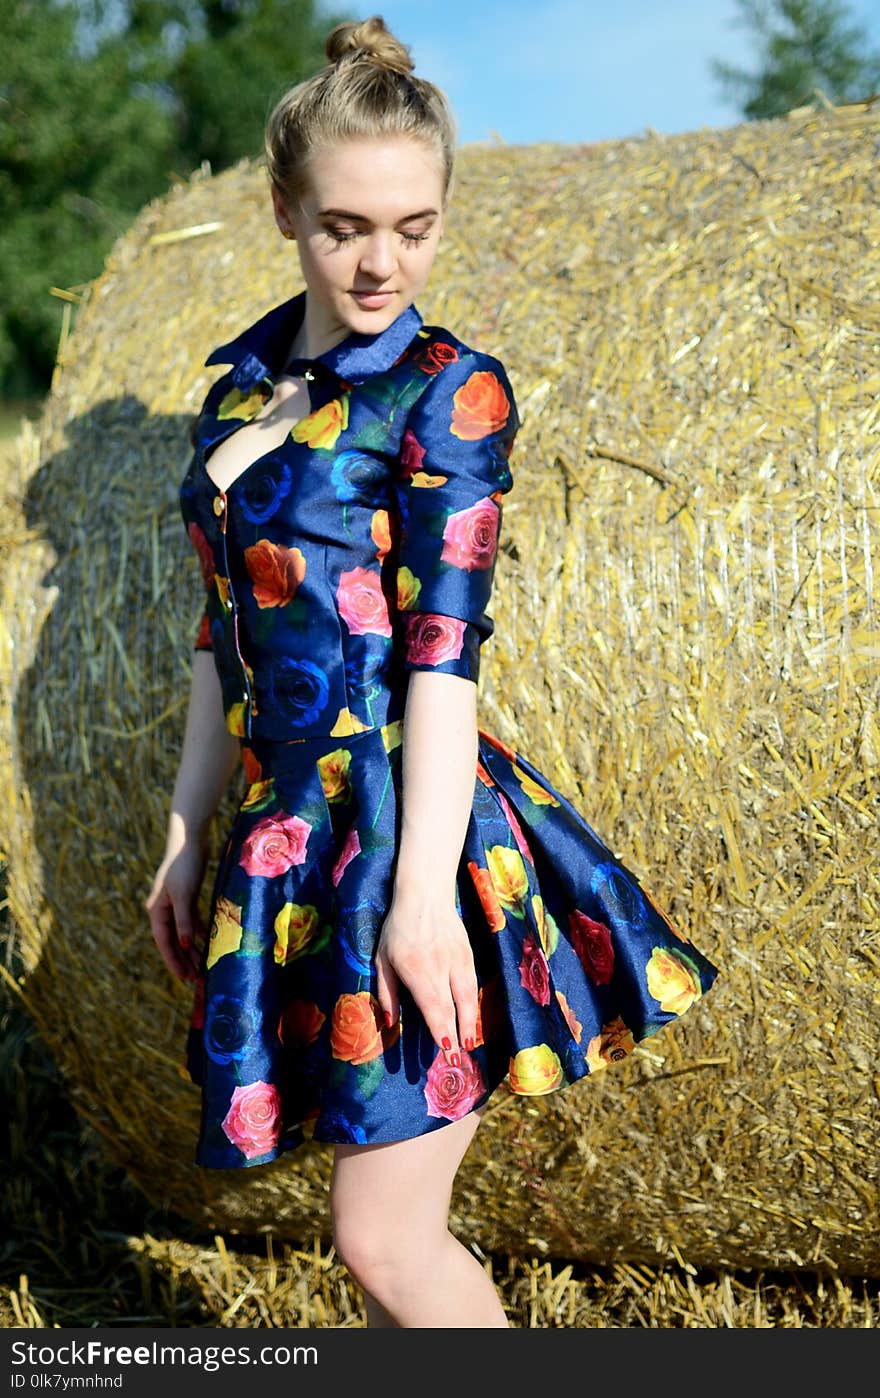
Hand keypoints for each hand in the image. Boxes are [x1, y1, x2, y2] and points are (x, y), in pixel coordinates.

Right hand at [145, 833, 208, 983]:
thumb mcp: (184, 894)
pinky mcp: (186, 896)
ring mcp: (175, 903)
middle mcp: (163, 909)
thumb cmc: (184, 865)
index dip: (174, 961)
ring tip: (201, 966)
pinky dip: (198, 932)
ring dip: (191, 948)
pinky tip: (206, 942)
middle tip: (196, 979)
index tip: (184, 978)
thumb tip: (186, 945)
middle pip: (173, 940)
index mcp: (157, 910)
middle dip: (183, 959)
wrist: (189, 839)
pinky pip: (191, 921)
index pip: (164, 942)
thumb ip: (184, 920)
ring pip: (183, 932)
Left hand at [374, 888, 478, 1065]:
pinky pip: (472, 985)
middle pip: (453, 1006)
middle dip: (457, 1034)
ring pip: (467, 997)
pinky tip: (472, 1018)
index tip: (445, 1049)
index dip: (440, 1029)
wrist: (426, 895)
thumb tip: (391, 1023)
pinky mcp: (468, 955)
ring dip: (470, 1023)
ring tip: (471, 1044)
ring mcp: (458, 960)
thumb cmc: (399, 928)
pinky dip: (474, 1004)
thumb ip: (387, 992)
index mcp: (417, 970)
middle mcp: (441, 967)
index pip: (433, 1005)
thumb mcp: (383, 959)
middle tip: (459, 1058)